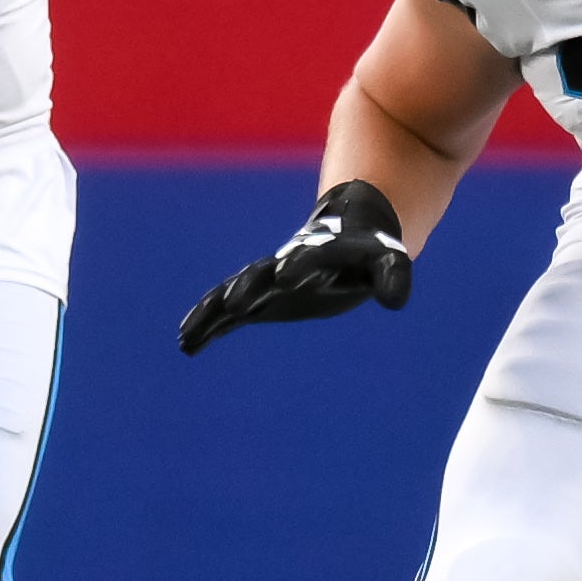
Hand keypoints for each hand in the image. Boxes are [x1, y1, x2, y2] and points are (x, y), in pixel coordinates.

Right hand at [177, 182, 413, 354]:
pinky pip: (228, 313)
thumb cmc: (369, 252)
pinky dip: (210, 325)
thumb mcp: (387, 262)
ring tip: (186, 336)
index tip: (284, 278)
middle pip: (260, 274)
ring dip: (213, 311)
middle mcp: (285, 264)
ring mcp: (266, 282)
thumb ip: (392, 278)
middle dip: (247, 288)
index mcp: (319, 252)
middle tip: (232, 304)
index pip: (308, 257)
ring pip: (233, 294)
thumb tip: (395, 302)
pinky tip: (188, 344)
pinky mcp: (258, 300)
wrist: (343, 236)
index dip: (298, 266)